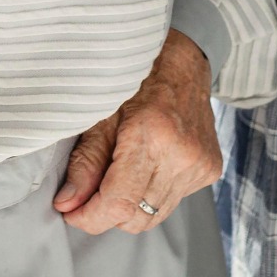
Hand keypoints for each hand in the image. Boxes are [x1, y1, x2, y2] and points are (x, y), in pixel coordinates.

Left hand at [53, 29, 220, 233]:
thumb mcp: (101, 111)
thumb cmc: (137, 78)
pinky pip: (172, 201)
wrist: (184, 60)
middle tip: (91, 190)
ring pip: (155, 215)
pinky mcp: (210, 170)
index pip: (119, 203)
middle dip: (107, 212)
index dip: (90, 217)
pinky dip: (152, 193)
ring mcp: (200, 165)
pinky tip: (147, 163)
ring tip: (119, 171)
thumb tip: (67, 204)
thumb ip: (85, 161)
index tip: (71, 212)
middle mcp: (182, 155)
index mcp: (152, 135)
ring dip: (130, 204)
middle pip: (136, 217)